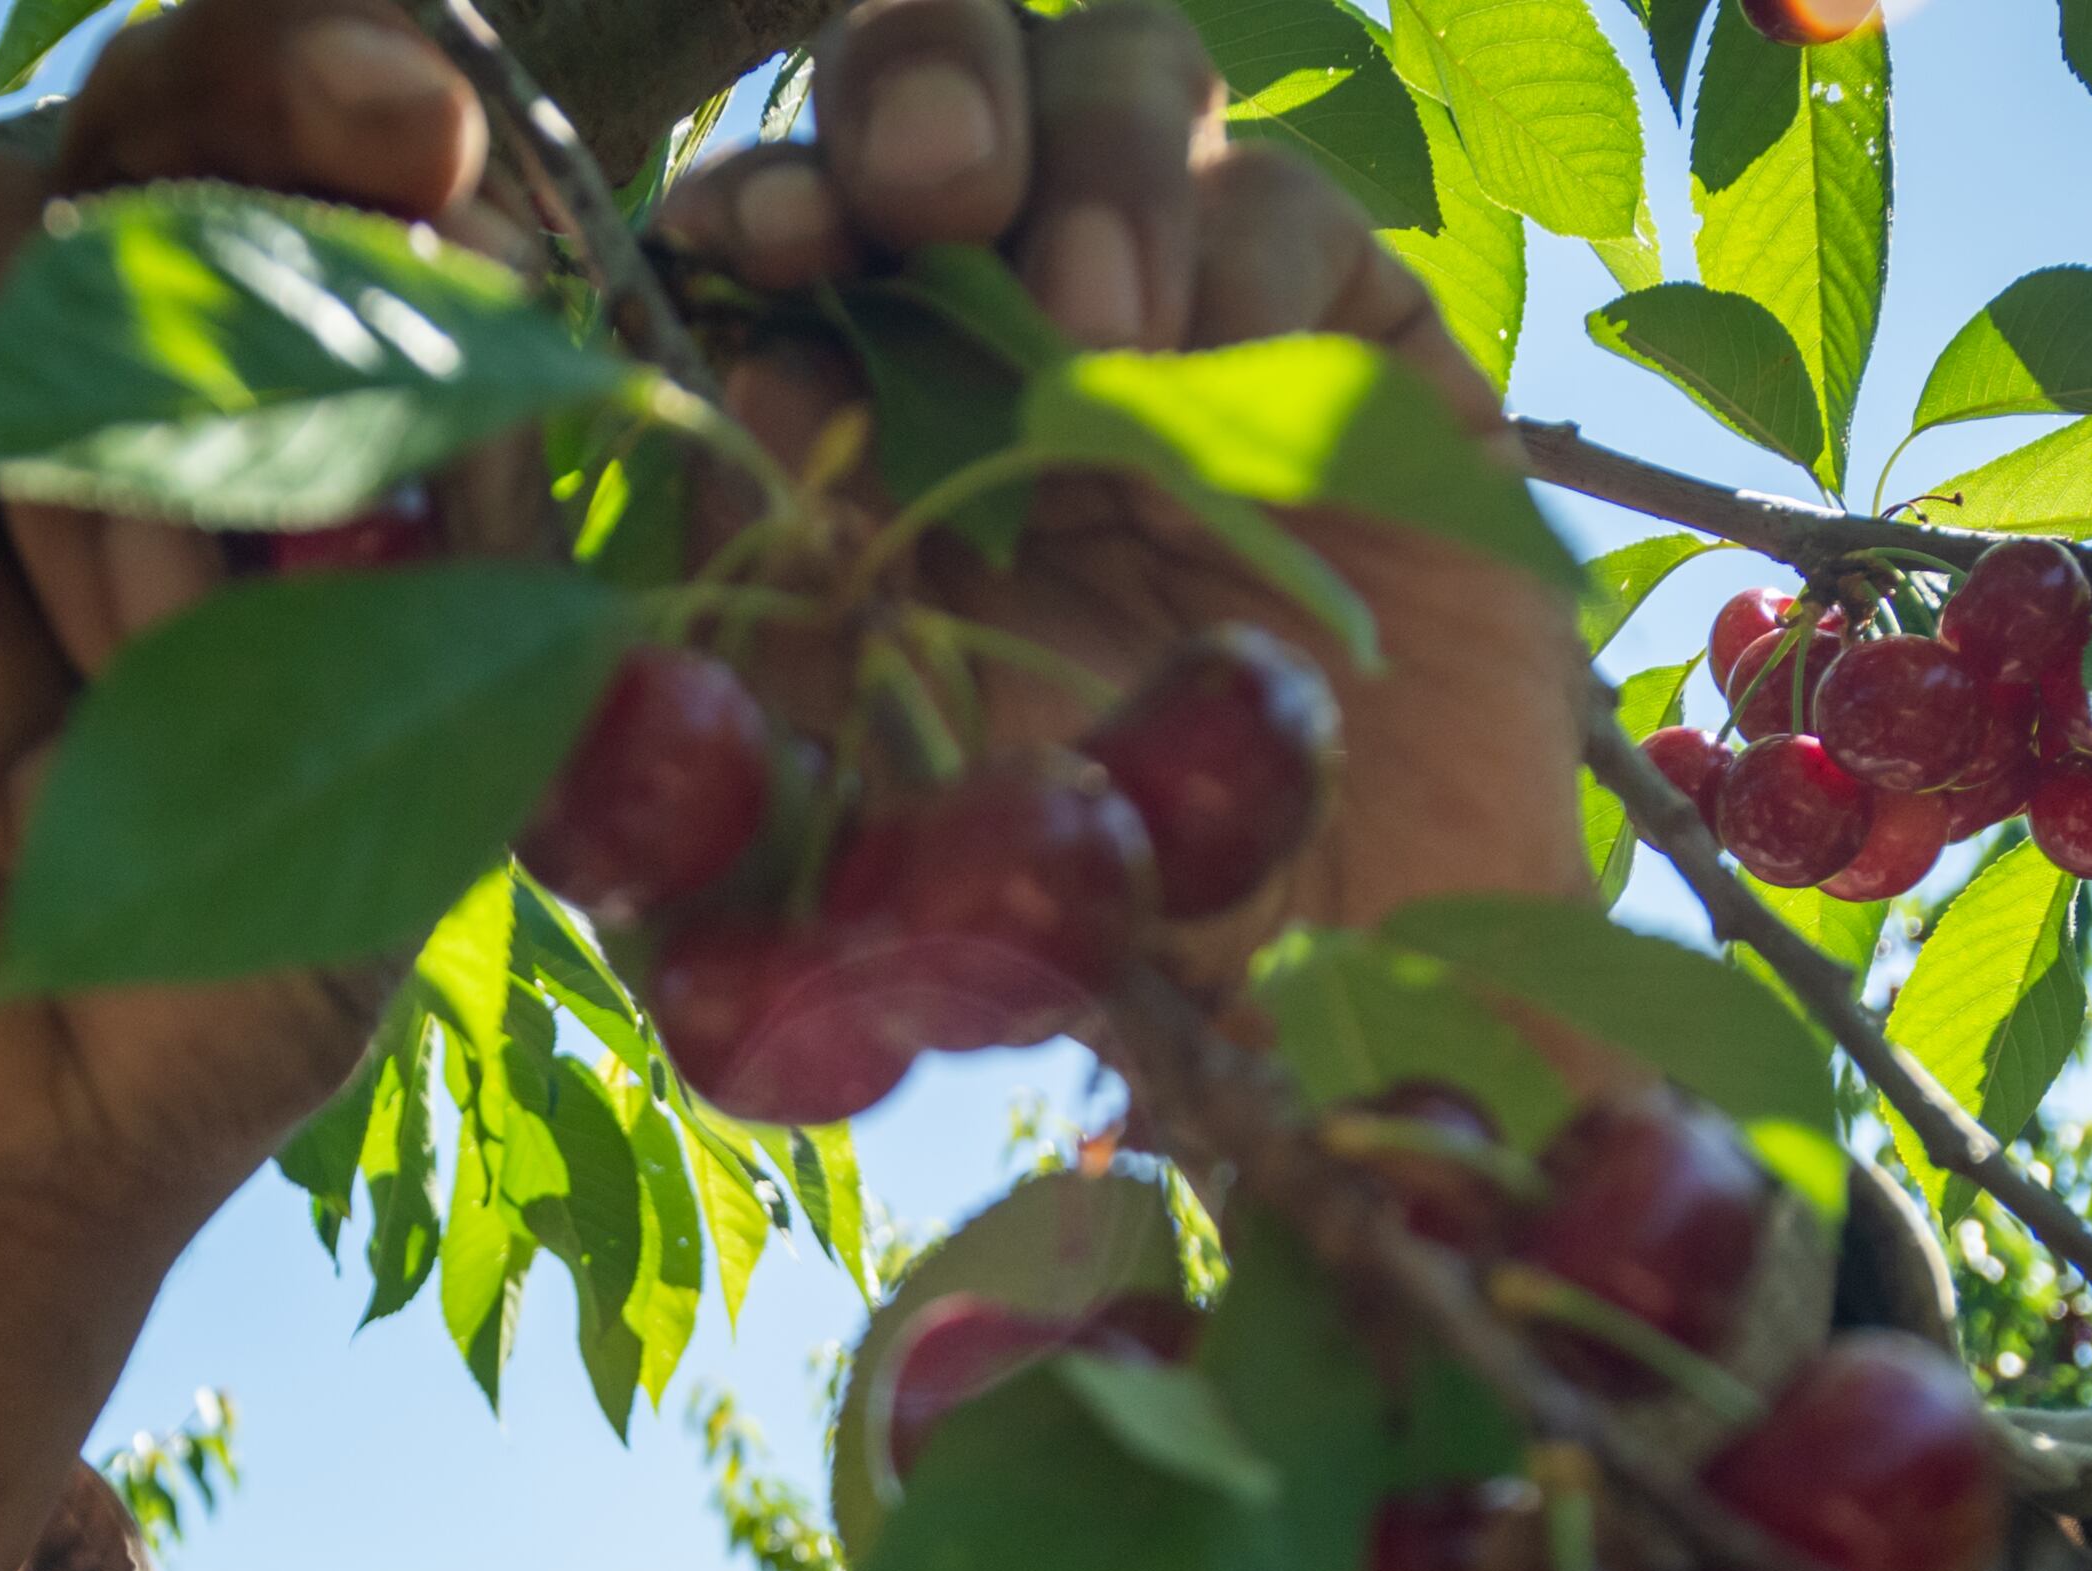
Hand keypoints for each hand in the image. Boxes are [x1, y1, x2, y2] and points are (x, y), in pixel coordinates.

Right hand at [0, 0, 520, 1570]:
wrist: (8, 1162)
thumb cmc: (214, 978)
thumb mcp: (391, 808)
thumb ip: (442, 588)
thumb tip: (483, 318)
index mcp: (250, 405)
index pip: (293, 179)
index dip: (338, 107)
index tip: (427, 144)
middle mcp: (74, 374)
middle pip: (125, 137)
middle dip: (237, 127)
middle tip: (375, 154)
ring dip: (107, 503)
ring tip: (139, 727)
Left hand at [656, 0, 1599, 957]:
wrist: (1345, 960)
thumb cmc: (1084, 903)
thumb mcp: (875, 796)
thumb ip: (773, 634)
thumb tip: (746, 394)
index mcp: (852, 413)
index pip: (771, 228)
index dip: (753, 204)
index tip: (747, 243)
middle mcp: (1000, 324)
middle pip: (923, 84)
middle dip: (904, 95)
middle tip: (918, 192)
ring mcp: (1174, 302)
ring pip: (1099, 74)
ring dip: (1074, 156)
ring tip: (1086, 329)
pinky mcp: (1335, 321)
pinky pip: (1270, 194)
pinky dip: (1225, 251)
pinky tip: (1195, 376)